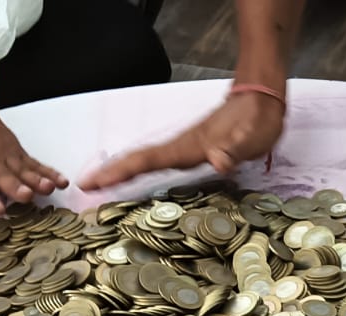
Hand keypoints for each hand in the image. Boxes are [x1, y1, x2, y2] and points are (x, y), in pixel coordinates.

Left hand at [0, 103, 64, 223]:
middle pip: (3, 176)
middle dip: (15, 187)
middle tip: (26, 197)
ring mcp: (4, 156)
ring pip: (22, 169)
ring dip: (36, 180)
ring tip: (50, 189)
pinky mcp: (17, 152)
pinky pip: (34, 164)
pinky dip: (48, 171)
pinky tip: (60, 181)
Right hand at [78, 90, 284, 190]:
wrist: (261, 98)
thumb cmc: (258, 121)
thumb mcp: (253, 137)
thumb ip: (236, 148)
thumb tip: (217, 160)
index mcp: (190, 147)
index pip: (148, 160)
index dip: (121, 171)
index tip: (94, 182)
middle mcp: (181, 147)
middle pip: (139, 160)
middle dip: (111, 172)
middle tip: (84, 186)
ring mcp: (184, 147)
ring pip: (145, 160)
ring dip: (121, 171)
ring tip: (99, 185)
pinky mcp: (189, 150)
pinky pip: (158, 161)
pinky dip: (139, 168)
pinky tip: (132, 177)